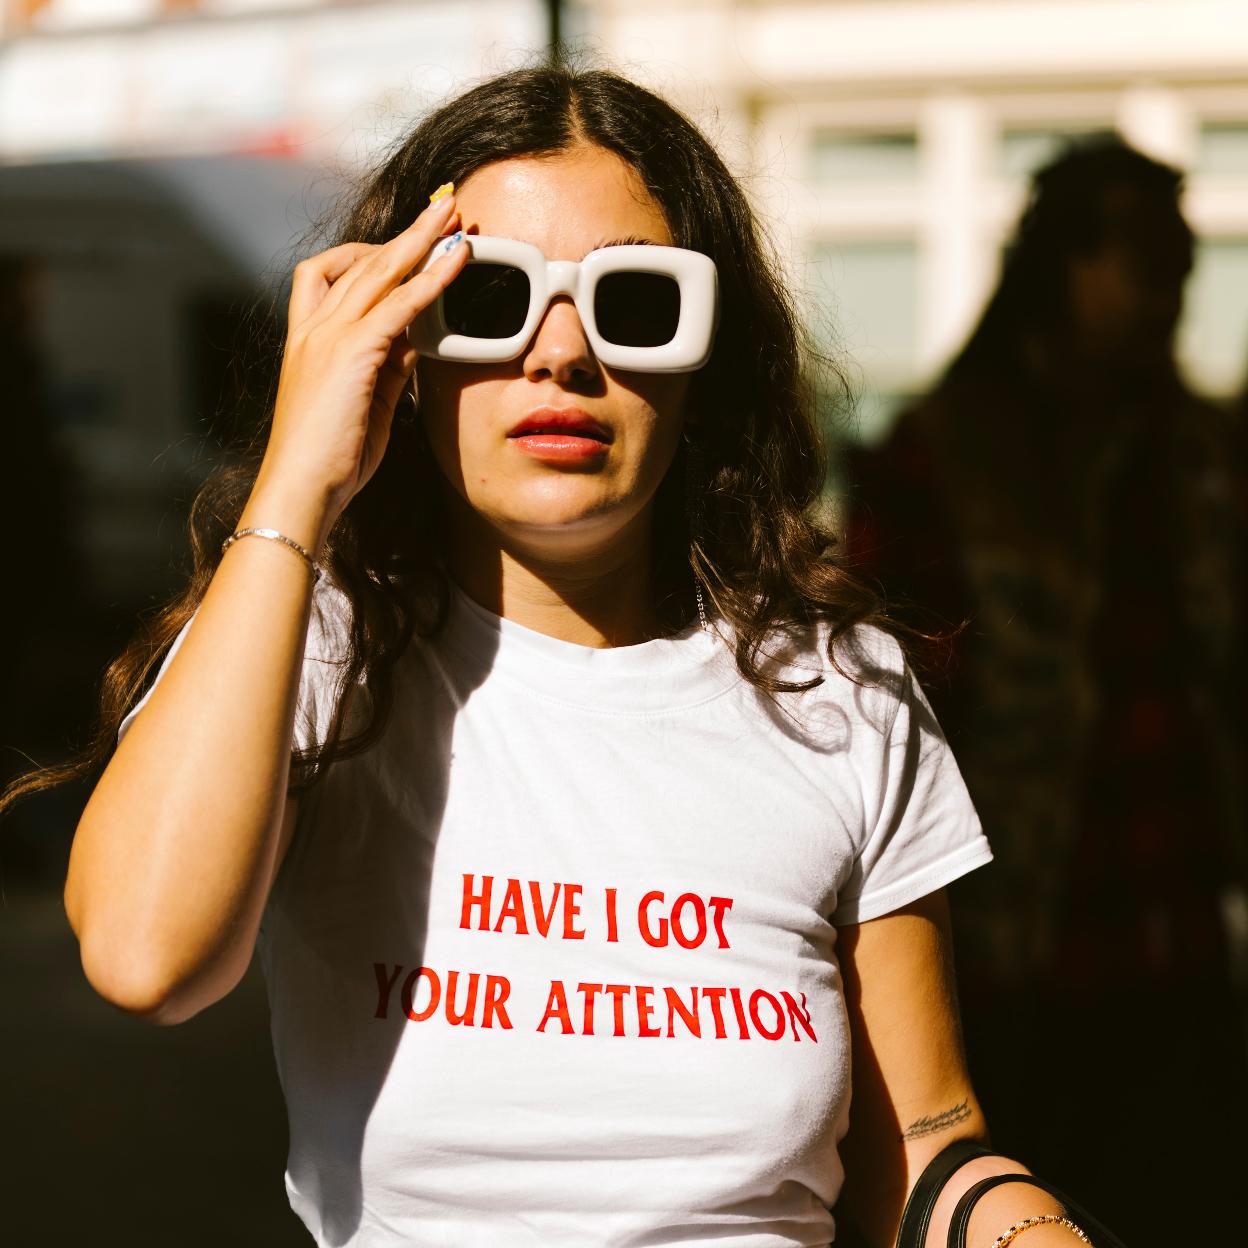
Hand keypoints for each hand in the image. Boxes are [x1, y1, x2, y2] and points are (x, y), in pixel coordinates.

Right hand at [256, 189, 467, 547]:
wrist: (302, 489)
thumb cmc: (332, 458)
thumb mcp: (369, 403)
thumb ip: (389, 367)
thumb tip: (417, 341)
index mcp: (311, 340)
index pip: (337, 274)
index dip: (377, 253)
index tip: (414, 243)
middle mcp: (314, 328)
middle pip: (363, 261)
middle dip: (407, 231)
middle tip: (443, 204)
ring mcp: (328, 337)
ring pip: (379, 270)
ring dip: (421, 239)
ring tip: (454, 215)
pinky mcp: (350, 353)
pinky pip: (398, 304)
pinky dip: (430, 279)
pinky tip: (456, 262)